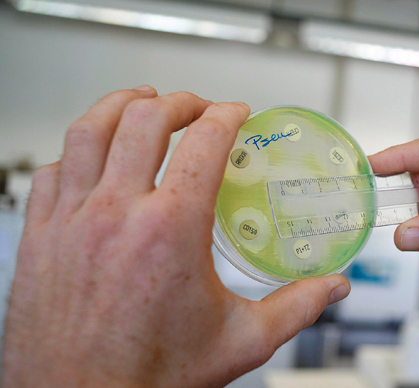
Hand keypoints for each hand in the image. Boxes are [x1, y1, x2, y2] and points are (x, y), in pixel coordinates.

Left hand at [2, 86, 350, 386]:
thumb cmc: (150, 377)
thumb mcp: (241, 341)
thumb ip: (297, 308)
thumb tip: (332, 288)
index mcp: (171, 229)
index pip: (204, 141)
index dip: (226, 115)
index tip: (235, 113)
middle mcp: (116, 214)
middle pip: (145, 118)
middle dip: (179, 102)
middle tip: (197, 107)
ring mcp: (71, 220)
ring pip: (89, 129)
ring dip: (120, 105)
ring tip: (141, 102)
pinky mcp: (40, 235)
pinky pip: (52, 170)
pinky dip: (76, 151)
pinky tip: (91, 157)